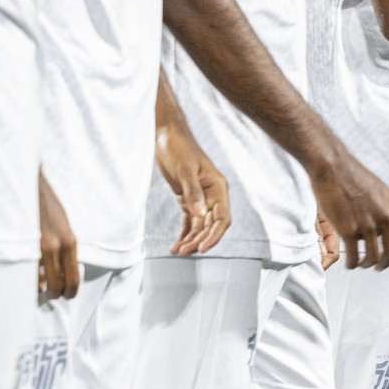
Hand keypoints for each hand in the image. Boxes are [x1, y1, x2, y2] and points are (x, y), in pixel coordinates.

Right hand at [38, 171, 78, 298]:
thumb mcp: (64, 227)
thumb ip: (64, 248)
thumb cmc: (48, 208)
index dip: (70, 291)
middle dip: (55, 294)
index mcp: (70, 242)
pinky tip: (31, 277)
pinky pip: (26, 273)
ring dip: (41, 289)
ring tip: (41, 288)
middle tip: (53, 296)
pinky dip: (29, 279)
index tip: (67, 296)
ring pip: (40, 283)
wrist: (31, 189)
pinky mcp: (22, 247)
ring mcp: (37, 248)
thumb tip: (62, 271)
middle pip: (57, 285)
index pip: (73, 277)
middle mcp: (55, 247)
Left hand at [156, 117, 230, 254]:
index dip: (214, 235)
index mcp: (218, 187)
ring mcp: (200, 198)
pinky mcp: (188, 199)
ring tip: (177, 250)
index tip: (201, 248)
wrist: (166, 137)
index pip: (222, 217)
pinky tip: (176, 243)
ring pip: (200, 225)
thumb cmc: (179, 148)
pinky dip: (184, 233)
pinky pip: (189, 221)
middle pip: (211, 225)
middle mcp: (212, 195)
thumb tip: (200, 214)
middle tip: (183, 252)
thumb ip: (193, 192)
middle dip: (199, 239)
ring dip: (191, 239)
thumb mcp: (185, 170)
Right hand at [308, 151, 388, 269]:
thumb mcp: (380, 192)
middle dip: (385, 264)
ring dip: (366, 265)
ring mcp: (368, 225)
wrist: (333, 167)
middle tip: (376, 267)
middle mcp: (386, 217)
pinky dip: (352, 264)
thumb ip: (385, 210)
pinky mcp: (348, 230)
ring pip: (373, 258)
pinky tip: (349, 263)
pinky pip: (354, 257)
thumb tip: (384, 230)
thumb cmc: (353, 177)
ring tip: (360, 264)